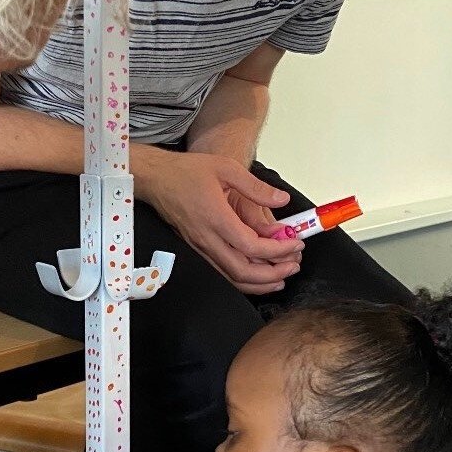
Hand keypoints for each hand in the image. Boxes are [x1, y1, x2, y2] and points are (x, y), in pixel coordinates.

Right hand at [136, 149, 302, 293]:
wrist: (156, 179)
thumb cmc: (185, 172)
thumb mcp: (225, 168)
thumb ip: (256, 187)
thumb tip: (281, 199)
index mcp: (216, 217)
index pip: (252, 246)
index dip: (278, 250)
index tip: (294, 243)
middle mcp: (207, 238)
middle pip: (243, 270)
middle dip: (273, 274)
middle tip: (292, 266)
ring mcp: (201, 247)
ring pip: (232, 277)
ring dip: (259, 283)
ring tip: (281, 277)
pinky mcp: (197, 249)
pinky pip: (222, 273)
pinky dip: (242, 280)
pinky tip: (256, 276)